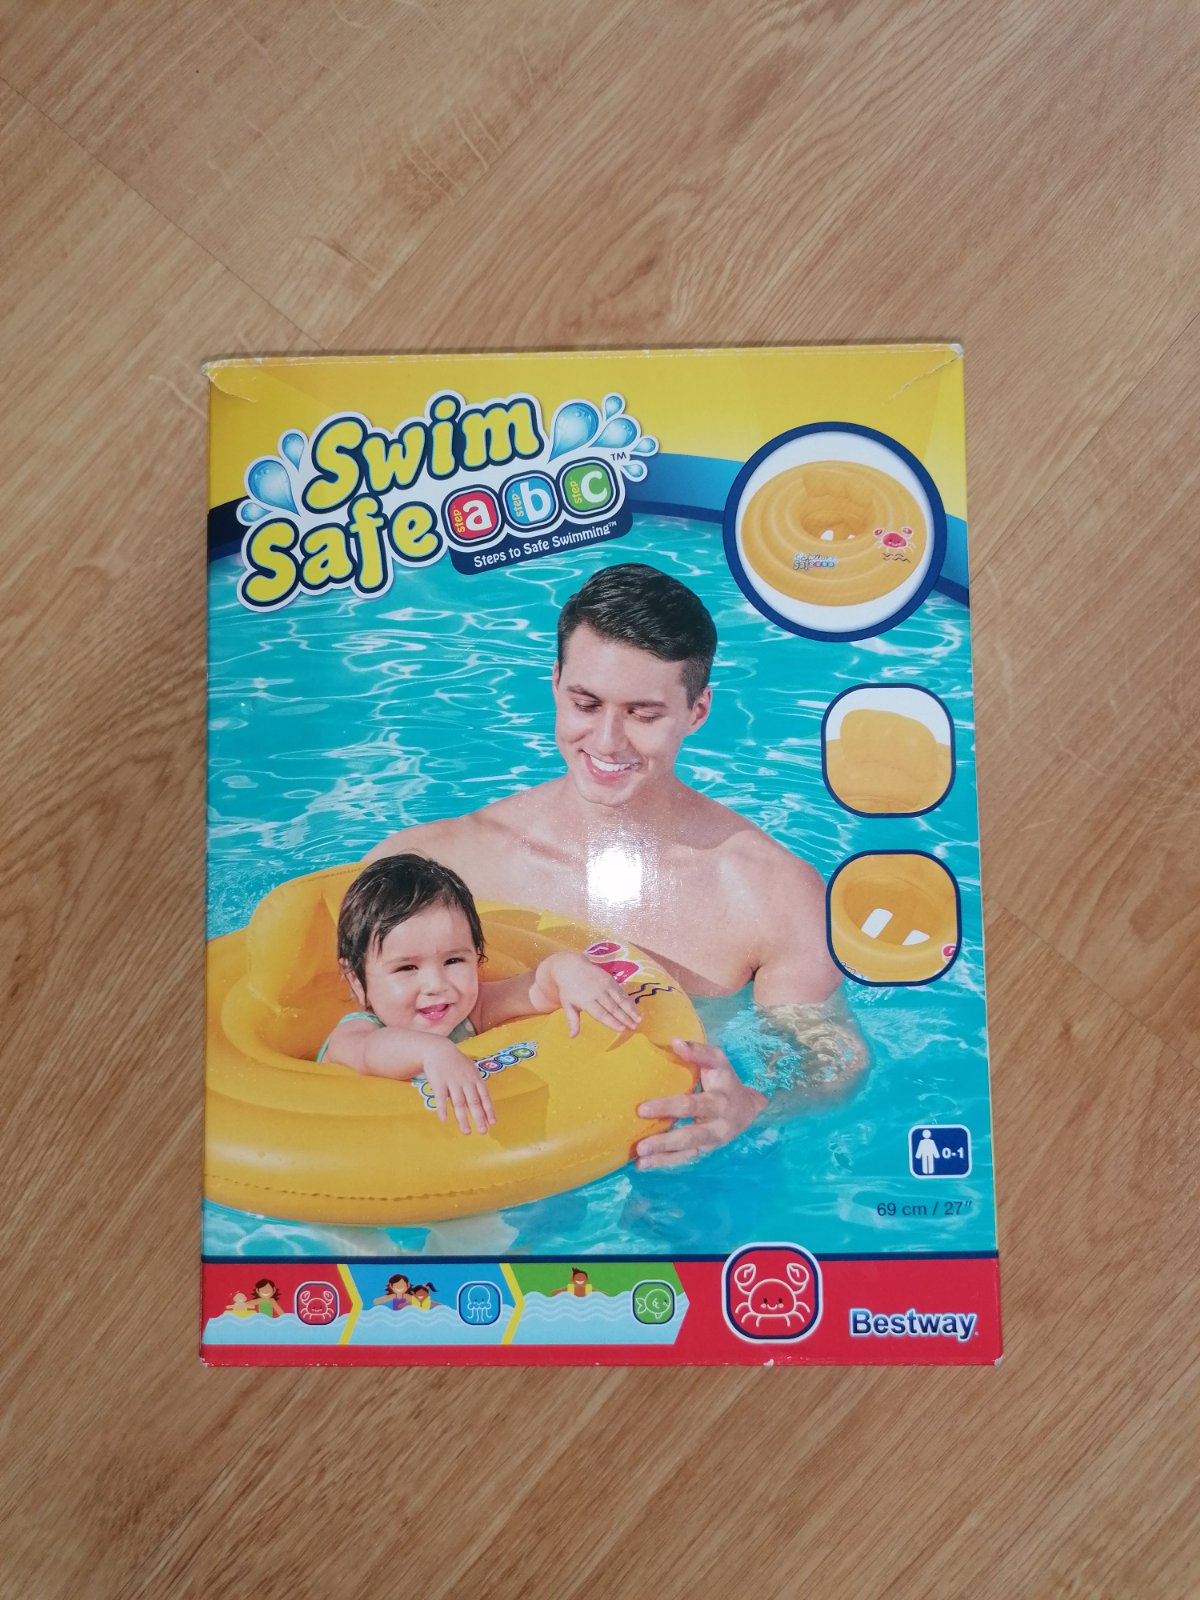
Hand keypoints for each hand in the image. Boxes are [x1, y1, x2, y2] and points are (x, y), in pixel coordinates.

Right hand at [421, 1039, 494, 1135]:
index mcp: (475, 1078)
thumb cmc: (457, 1063)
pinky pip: (441, 1098)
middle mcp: (466, 1081)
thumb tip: (484, 1106)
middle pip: (474, 1102)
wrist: (439, 1050)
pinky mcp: (439, 1083)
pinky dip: (443, 1109)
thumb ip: (476, 1087)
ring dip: (463, 1118)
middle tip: (483, 1132)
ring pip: (459, 1103)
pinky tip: (444, 1119)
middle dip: (479, 1118)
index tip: (492, 1123)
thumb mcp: (470, 1071)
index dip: (489, 1110)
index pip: (484, 1096)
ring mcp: (452, 1082)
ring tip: (467, 1132)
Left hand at [537, 952, 641, 1037]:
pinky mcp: (610, 979)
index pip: (601, 1014)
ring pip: (620, 999)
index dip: (612, 1022)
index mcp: (586, 1001)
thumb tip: (572, 1037)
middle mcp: (597, 993)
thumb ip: (572, 1021)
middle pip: (613, 1007)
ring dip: (630, 1010)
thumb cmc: (569, 989)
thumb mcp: (567, 1005)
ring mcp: (605, 985)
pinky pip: (621, 991)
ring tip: (639, 1019)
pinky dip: (629, 1000)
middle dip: (625, 1018)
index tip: (622, 1029)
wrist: (571, 967)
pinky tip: (635, 1008)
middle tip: (634, 1027)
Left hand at [635, 1039, 766, 1169]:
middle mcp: (718, 1125)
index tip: (642, 1109)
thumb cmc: (725, 1080)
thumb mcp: (718, 1061)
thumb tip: (675, 1041)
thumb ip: (698, 1051)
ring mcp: (712, 1140)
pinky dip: (665, 1162)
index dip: (667, 1107)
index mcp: (719, 1101)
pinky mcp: (706, 1150)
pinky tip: (644, 1165)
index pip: (691, 1105)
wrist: (748, 1108)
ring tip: (640, 1160)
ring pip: (687, 1151)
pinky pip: (686, 1159)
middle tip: (640, 1145)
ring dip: (663, 1157)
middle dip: (665, 1141)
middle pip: (690, 1135)